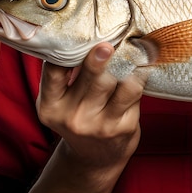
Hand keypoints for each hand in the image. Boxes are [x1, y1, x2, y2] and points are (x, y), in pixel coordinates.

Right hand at [36, 43, 143, 170]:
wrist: (95, 159)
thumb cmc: (80, 116)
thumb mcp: (63, 100)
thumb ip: (69, 74)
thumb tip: (89, 33)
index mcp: (51, 105)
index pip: (54, 72)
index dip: (68, 50)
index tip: (80, 33)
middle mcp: (73, 116)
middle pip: (92, 77)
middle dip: (101, 58)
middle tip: (106, 45)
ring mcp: (99, 125)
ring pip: (119, 82)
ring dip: (126, 63)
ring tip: (132, 50)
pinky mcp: (122, 128)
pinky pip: (134, 91)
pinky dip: (138, 76)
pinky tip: (140, 67)